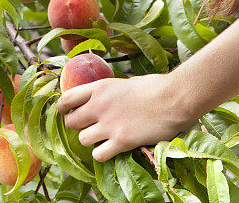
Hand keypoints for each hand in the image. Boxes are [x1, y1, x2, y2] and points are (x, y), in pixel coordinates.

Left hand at [56, 72, 196, 161]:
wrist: (174, 98)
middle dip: (78, 126)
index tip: (68, 112)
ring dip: (91, 141)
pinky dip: (102, 154)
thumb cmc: (156, 87)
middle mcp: (100, 105)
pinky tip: (112, 149)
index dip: (64, 108)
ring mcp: (109, 124)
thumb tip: (108, 97)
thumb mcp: (128, 82)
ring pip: (82, 140)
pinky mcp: (121, 141)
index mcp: (101, 87)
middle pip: (71, 122)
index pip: (67, 99)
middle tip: (91, 127)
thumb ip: (113, 92)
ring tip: (104, 139)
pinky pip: (98, 155)